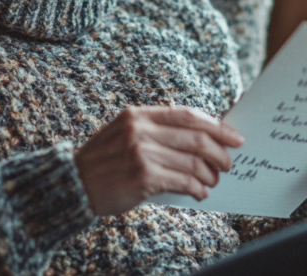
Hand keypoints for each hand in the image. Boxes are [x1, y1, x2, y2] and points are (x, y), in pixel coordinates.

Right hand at [74, 105, 244, 216]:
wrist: (72, 185)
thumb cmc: (103, 163)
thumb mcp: (124, 134)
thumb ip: (155, 131)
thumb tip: (200, 139)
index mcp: (138, 115)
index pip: (187, 115)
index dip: (216, 126)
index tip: (234, 137)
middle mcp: (140, 130)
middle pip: (196, 138)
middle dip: (219, 152)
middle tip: (228, 164)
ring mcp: (141, 152)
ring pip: (193, 161)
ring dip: (209, 174)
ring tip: (212, 182)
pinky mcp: (143, 176)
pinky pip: (183, 180)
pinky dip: (197, 188)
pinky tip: (200, 193)